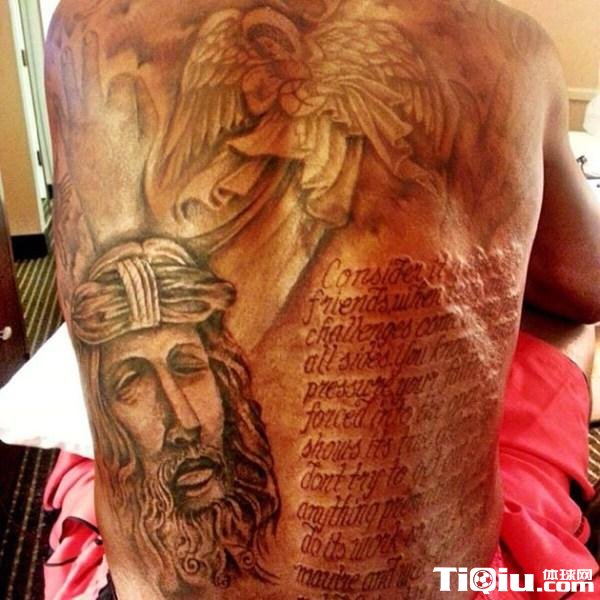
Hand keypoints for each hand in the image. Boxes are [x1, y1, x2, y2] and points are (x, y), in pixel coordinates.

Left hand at [58, 30, 157, 243]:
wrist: (114, 211)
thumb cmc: (136, 180)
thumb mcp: (149, 143)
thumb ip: (143, 108)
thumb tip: (130, 82)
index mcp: (119, 118)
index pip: (116, 80)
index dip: (120, 72)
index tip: (125, 65)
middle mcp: (94, 118)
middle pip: (87, 75)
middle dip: (87, 52)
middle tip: (86, 35)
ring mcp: (79, 127)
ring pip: (72, 87)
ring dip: (72, 64)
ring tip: (74, 45)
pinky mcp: (70, 137)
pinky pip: (65, 104)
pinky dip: (64, 87)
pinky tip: (64, 77)